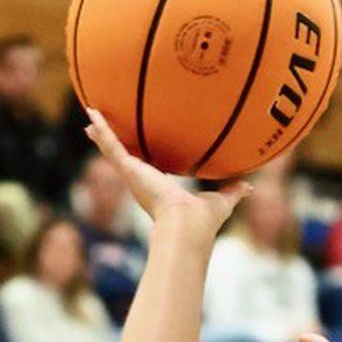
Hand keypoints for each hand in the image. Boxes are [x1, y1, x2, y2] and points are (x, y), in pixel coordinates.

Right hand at [84, 108, 246, 237]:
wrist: (187, 227)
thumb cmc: (203, 221)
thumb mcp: (221, 200)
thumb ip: (233, 191)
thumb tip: (251, 187)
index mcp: (160, 188)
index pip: (149, 169)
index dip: (142, 160)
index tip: (137, 154)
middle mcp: (143, 181)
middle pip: (126, 158)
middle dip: (115, 145)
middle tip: (102, 132)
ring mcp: (134, 175)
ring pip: (113, 149)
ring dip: (101, 133)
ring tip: (90, 117)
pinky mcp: (129, 170)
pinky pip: (112, 145)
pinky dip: (101, 130)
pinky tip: (91, 115)